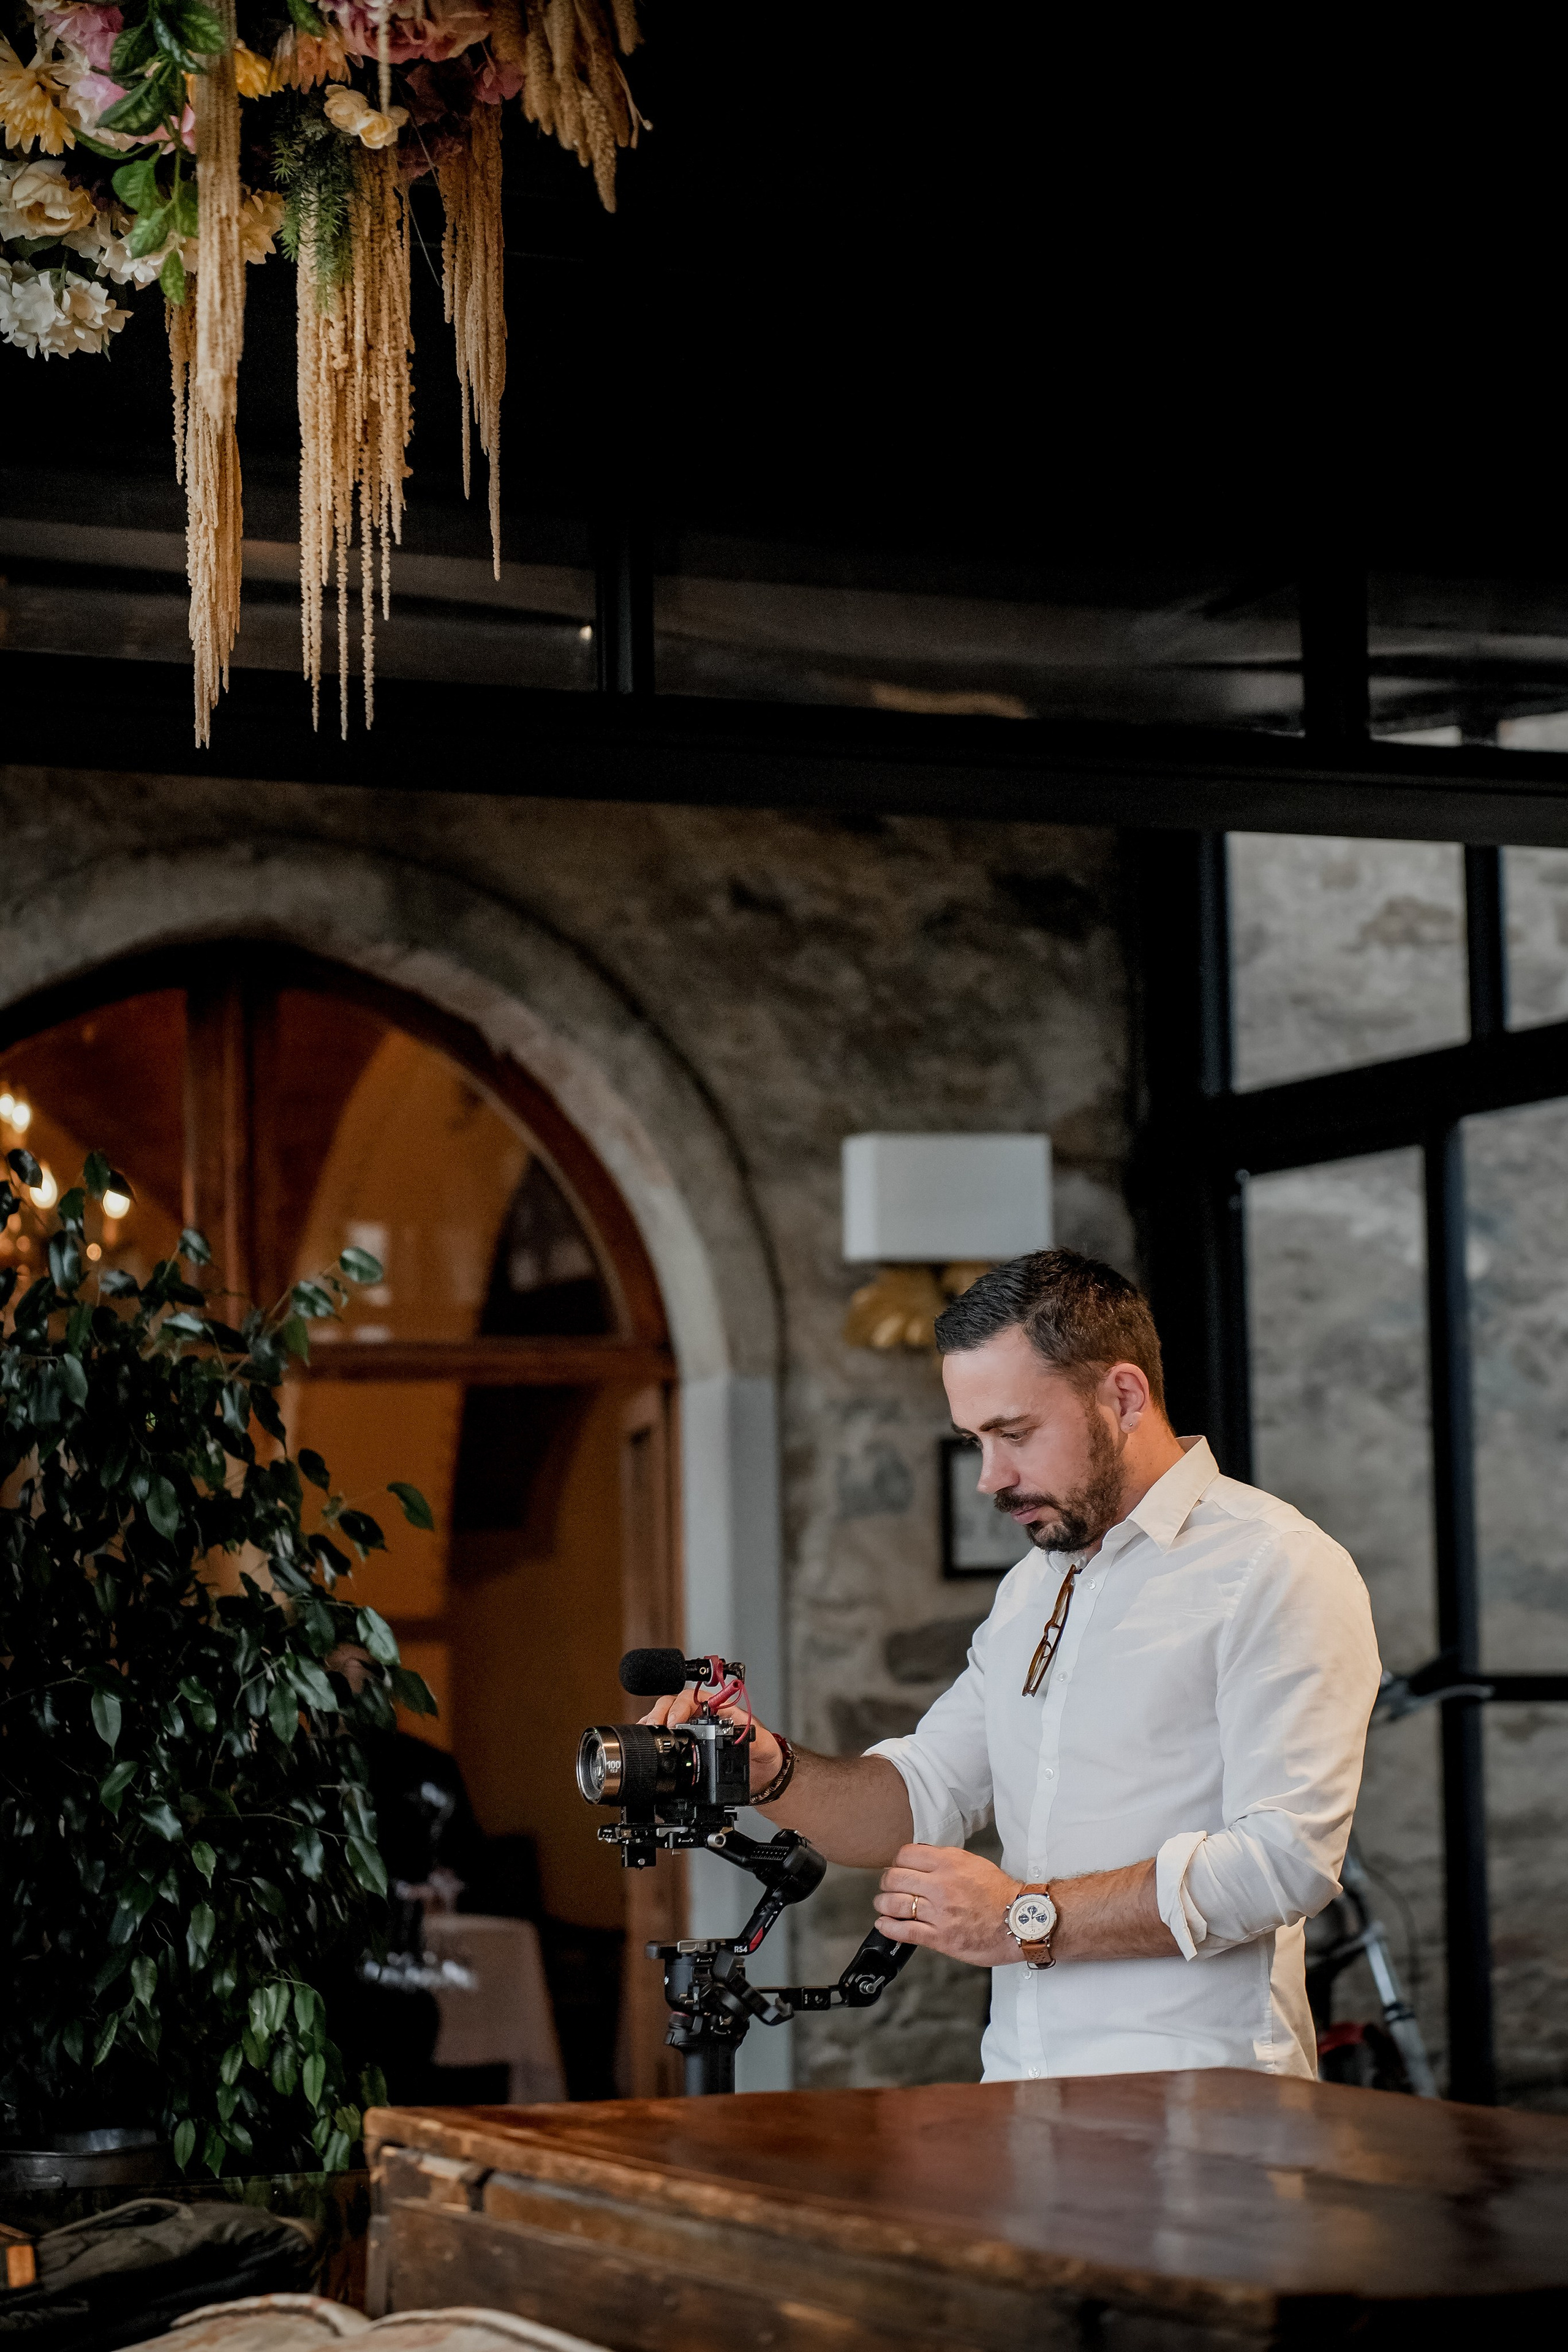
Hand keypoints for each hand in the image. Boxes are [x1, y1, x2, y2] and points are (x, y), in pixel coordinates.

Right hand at [637, 1684, 784, 1794]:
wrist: (762, 1776)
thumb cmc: (763, 1755)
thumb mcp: (764, 1746)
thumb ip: (754, 1738)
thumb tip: (740, 1734)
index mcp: (719, 1709)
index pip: (694, 1698)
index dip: (680, 1706)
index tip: (674, 1721)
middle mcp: (704, 1716)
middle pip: (674, 1704)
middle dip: (661, 1712)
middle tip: (655, 1727)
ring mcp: (694, 1729)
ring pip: (667, 1716)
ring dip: (654, 1721)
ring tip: (645, 1732)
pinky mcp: (689, 1744)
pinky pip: (667, 1734)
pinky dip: (654, 1734)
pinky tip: (647, 1740)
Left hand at [873, 1844, 1021, 1968]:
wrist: (1020, 1921)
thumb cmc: (999, 1893)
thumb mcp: (972, 1863)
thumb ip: (945, 1860)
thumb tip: (921, 1859)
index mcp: (949, 1862)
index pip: (906, 1855)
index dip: (897, 1862)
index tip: (898, 1868)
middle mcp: (940, 1885)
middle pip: (895, 1878)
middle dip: (886, 1882)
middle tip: (887, 1886)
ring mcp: (939, 1912)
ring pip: (895, 1904)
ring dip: (883, 1904)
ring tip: (883, 1905)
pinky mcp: (940, 1937)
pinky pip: (905, 1931)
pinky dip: (889, 1927)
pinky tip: (884, 1924)